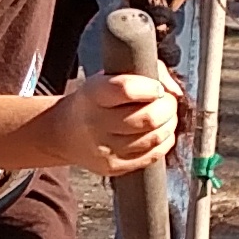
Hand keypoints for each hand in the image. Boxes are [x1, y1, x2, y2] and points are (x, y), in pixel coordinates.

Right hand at [31, 69, 180, 179]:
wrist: (65, 133)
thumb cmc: (94, 100)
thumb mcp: (108, 76)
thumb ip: (144, 70)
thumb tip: (174, 90)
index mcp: (92, 94)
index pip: (126, 89)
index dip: (150, 87)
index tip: (156, 87)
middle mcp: (95, 123)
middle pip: (147, 117)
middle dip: (167, 107)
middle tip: (166, 101)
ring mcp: (105, 149)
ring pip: (153, 138)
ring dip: (169, 124)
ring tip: (164, 116)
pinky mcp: (114, 167)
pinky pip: (152, 156)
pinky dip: (164, 142)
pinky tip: (159, 132)